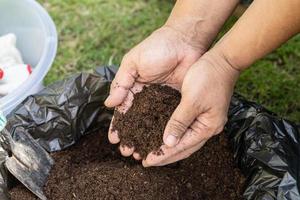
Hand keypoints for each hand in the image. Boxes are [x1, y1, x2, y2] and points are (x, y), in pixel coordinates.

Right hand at [105, 25, 204, 158]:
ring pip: (151, 124)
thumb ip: (121, 83)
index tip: (114, 140)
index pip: (122, 110)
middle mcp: (146, 96)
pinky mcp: (176, 103)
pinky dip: (162, 133)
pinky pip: (168, 120)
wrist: (185, 41)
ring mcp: (161, 101)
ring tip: (140, 154)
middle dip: (130, 137)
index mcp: (133, 87)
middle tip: (127, 152)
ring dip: (145, 139)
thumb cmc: (157, 48)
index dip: (118, 125)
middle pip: (136, 121)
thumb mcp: (133, 63)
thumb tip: (109, 104)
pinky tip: (159, 144)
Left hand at [143, 50, 239, 166]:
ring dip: (169, 147)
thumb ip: (179, 122)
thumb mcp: (191, 100)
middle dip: (165, 155)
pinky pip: (185, 129)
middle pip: (184, 147)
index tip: (147, 161)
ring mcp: (205, 120)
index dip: (163, 155)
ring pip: (184, 140)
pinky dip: (173, 134)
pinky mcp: (201, 113)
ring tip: (153, 152)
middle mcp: (207, 127)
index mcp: (207, 127)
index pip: (182, 147)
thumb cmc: (208, 77)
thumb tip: (168, 142)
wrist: (222, 61)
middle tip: (146, 161)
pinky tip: (163, 136)